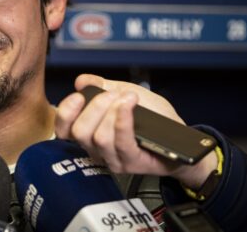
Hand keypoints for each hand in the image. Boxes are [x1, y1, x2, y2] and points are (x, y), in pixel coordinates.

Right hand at [55, 73, 216, 188]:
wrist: (182, 140)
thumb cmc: (154, 119)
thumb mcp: (126, 94)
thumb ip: (104, 87)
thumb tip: (81, 80)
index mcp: (90, 134)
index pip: (64, 130)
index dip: (65, 112)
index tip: (79, 95)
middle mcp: (97, 150)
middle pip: (80, 132)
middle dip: (95, 106)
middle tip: (113, 94)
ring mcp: (114, 159)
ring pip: (100, 138)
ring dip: (113, 111)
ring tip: (129, 98)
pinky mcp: (132, 164)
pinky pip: (122, 143)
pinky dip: (123, 119)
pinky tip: (128, 105)